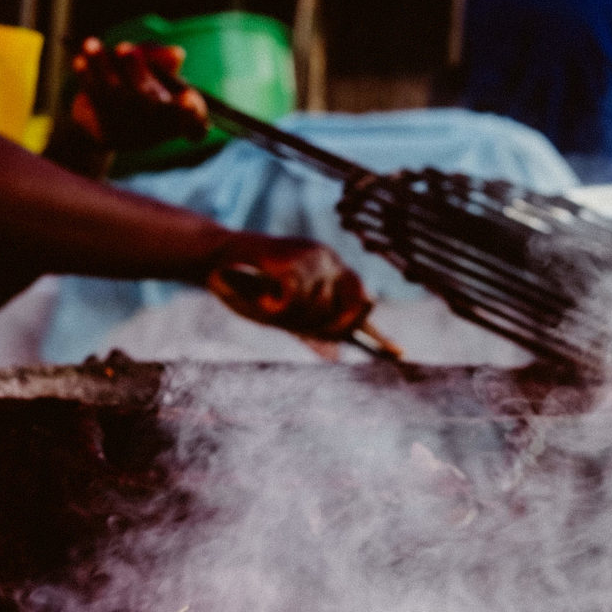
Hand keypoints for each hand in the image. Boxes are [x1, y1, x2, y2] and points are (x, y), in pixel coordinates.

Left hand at [67, 40, 209, 153]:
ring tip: (91, 43)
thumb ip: (164, 61)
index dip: (193, 112)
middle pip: (150, 102)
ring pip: (118, 97)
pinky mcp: (107, 133)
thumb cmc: (137, 89)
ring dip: (103, 67)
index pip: (194, 122)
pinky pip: (97, 101)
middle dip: (135, 70)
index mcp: (179, 118)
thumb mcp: (155, 73)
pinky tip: (79, 60)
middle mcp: (158, 130)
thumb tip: (177, 54)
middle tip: (124, 46)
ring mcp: (132, 135)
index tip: (189, 99)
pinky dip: (87, 78)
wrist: (99, 125)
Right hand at [205, 233, 371, 340]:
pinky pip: (293, 299)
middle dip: (320, 326)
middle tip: (288, 319)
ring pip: (317, 308)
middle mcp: (329, 260)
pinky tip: (263, 296)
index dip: (377, 332)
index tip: (398, 353)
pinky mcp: (290, 257)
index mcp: (333, 272)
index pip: (361, 302)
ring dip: (289, 315)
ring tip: (266, 299)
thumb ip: (311, 329)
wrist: (214, 259)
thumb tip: (335, 355)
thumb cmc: (249, 286)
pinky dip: (274, 306)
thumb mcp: (284, 312)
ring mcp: (313, 256)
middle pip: (345, 312)